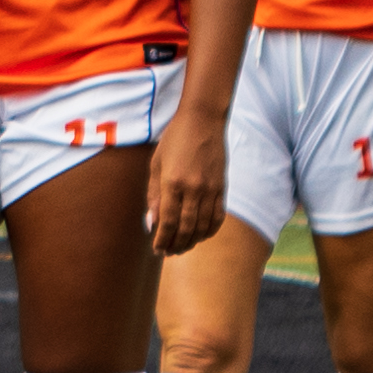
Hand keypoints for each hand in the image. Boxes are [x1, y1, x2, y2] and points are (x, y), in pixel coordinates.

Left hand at [146, 101, 230, 256]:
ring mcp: (210, 189)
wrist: (202, 120)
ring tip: (182, 247)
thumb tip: (151, 224)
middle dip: (175, 245)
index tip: (156, 249)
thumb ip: (153, 195)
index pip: (167, 221)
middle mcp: (192, 189)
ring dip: (192, 241)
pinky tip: (201, 235)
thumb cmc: (174, 140)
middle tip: (168, 252)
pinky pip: (218, 217)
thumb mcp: (156, 164)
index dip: (162, 240)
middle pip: (185, 228)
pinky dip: (210, 230)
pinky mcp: (221, 187)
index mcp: (172, 183)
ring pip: (203, 226)